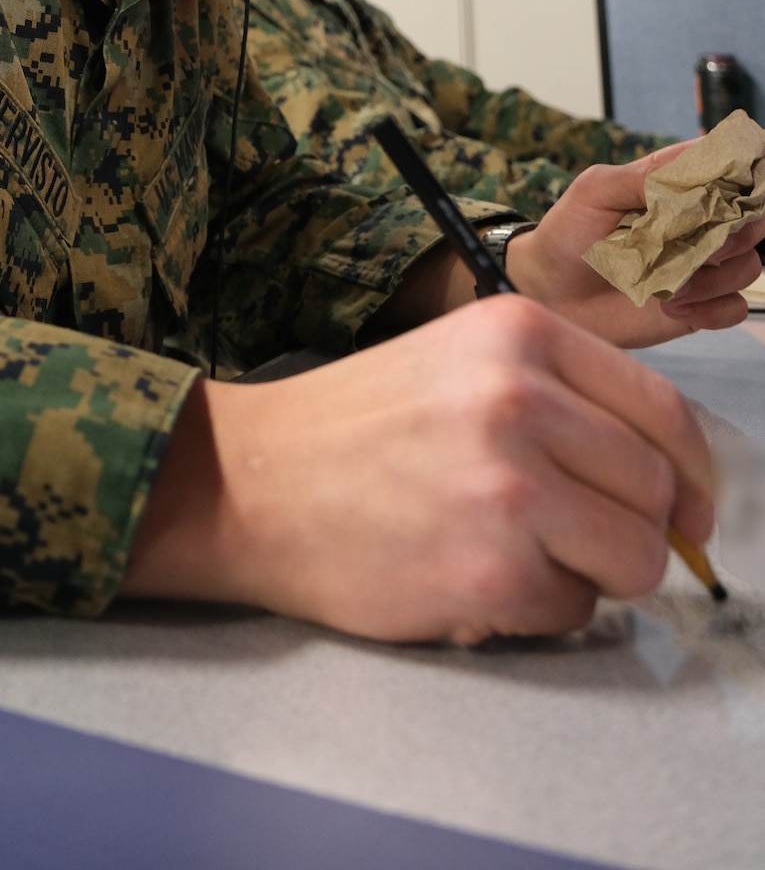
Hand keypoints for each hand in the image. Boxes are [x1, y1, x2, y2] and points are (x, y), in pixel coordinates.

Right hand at [122, 295, 713, 642]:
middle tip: (576, 540)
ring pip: (634, 557)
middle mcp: (523, 398)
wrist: (252, 481)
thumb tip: (668, 483)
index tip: (687, 510)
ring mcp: (512, 487)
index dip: (690, 474)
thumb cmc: (356, 427)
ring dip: (591, 572)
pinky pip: (574, 610)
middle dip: (632, 529)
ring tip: (520, 555)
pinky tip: (474, 577)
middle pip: (657, 490)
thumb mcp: (460, 363)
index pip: (662, 412)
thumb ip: (560, 400)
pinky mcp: (494, 571)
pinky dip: (537, 609)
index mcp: (521, 333)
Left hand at [506, 143, 764, 345]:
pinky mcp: (698, 303)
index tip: (728, 195)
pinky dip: (710, 309)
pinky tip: (672, 308)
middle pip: (753, 219)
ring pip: (747, 265)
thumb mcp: (595, 191)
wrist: (550, 292)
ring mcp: (699, 264)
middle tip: (701, 249)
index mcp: (674, 187)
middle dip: (734, 234)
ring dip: (713, 278)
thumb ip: (643, 175)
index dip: (742, 179)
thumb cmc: (567, 234)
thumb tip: (694, 165)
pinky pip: (732, 307)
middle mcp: (695, 223)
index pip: (730, 171)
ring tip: (668, 287)